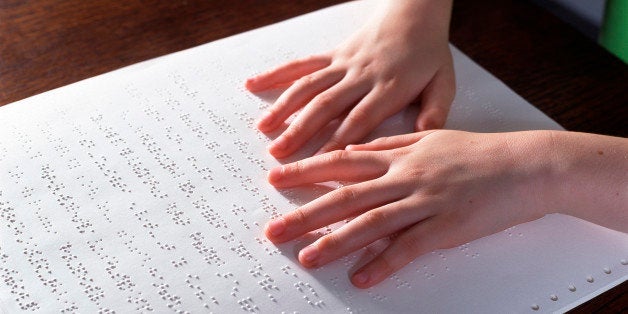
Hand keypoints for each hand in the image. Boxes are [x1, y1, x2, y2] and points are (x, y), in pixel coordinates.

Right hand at [246, 0, 454, 157]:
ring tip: (263, 129)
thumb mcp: (444, 82)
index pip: (359, 121)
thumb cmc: (429, 53)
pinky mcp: (332, 54)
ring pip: (308, 86)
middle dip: (300, 131)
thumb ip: (435, 110)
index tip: (317, 165)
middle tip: (278, 155)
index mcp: (389, 89)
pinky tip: (254, 84)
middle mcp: (361, 76)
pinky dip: (276, 74)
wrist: (415, 12)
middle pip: (326, 106)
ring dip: (284, 107)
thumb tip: (424, 134)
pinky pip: (302, 64)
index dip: (336, 143)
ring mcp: (343, 64)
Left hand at [264, 130, 557, 287]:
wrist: (526, 165)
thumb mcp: (431, 139)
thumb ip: (392, 144)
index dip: (307, 170)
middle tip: (274, 228)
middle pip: (346, 195)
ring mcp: (425, 200)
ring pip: (370, 222)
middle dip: (305, 212)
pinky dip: (383, 264)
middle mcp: (406, 176)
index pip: (342, 162)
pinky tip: (361, 278)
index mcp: (400, 154)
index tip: (276, 178)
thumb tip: (355, 150)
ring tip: (307, 257)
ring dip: (335, 242)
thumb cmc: (479, 153)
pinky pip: (409, 248)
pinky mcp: (447, 226)